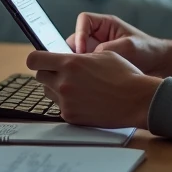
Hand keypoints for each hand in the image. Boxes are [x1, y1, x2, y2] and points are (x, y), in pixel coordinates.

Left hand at [26, 50, 161, 128]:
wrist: (137, 100)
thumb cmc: (124, 74)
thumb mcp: (102, 54)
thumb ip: (79, 56)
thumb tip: (65, 56)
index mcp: (70, 63)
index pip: (34, 59)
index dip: (36, 58)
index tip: (42, 58)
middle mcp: (64, 83)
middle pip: (39, 76)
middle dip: (48, 72)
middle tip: (62, 72)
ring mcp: (66, 102)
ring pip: (48, 92)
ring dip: (57, 87)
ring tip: (77, 86)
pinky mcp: (71, 116)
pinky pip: (60, 106)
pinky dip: (68, 102)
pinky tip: (84, 99)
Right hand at [68, 12, 171, 80]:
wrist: (162, 67)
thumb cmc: (149, 51)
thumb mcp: (129, 46)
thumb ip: (108, 49)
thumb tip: (89, 58)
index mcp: (106, 25)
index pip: (84, 21)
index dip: (80, 33)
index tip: (82, 50)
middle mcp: (99, 37)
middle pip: (75, 40)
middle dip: (74, 52)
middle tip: (78, 66)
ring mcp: (97, 52)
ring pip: (78, 57)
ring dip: (78, 66)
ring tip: (83, 77)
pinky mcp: (98, 67)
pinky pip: (84, 69)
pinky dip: (83, 76)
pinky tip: (89, 84)